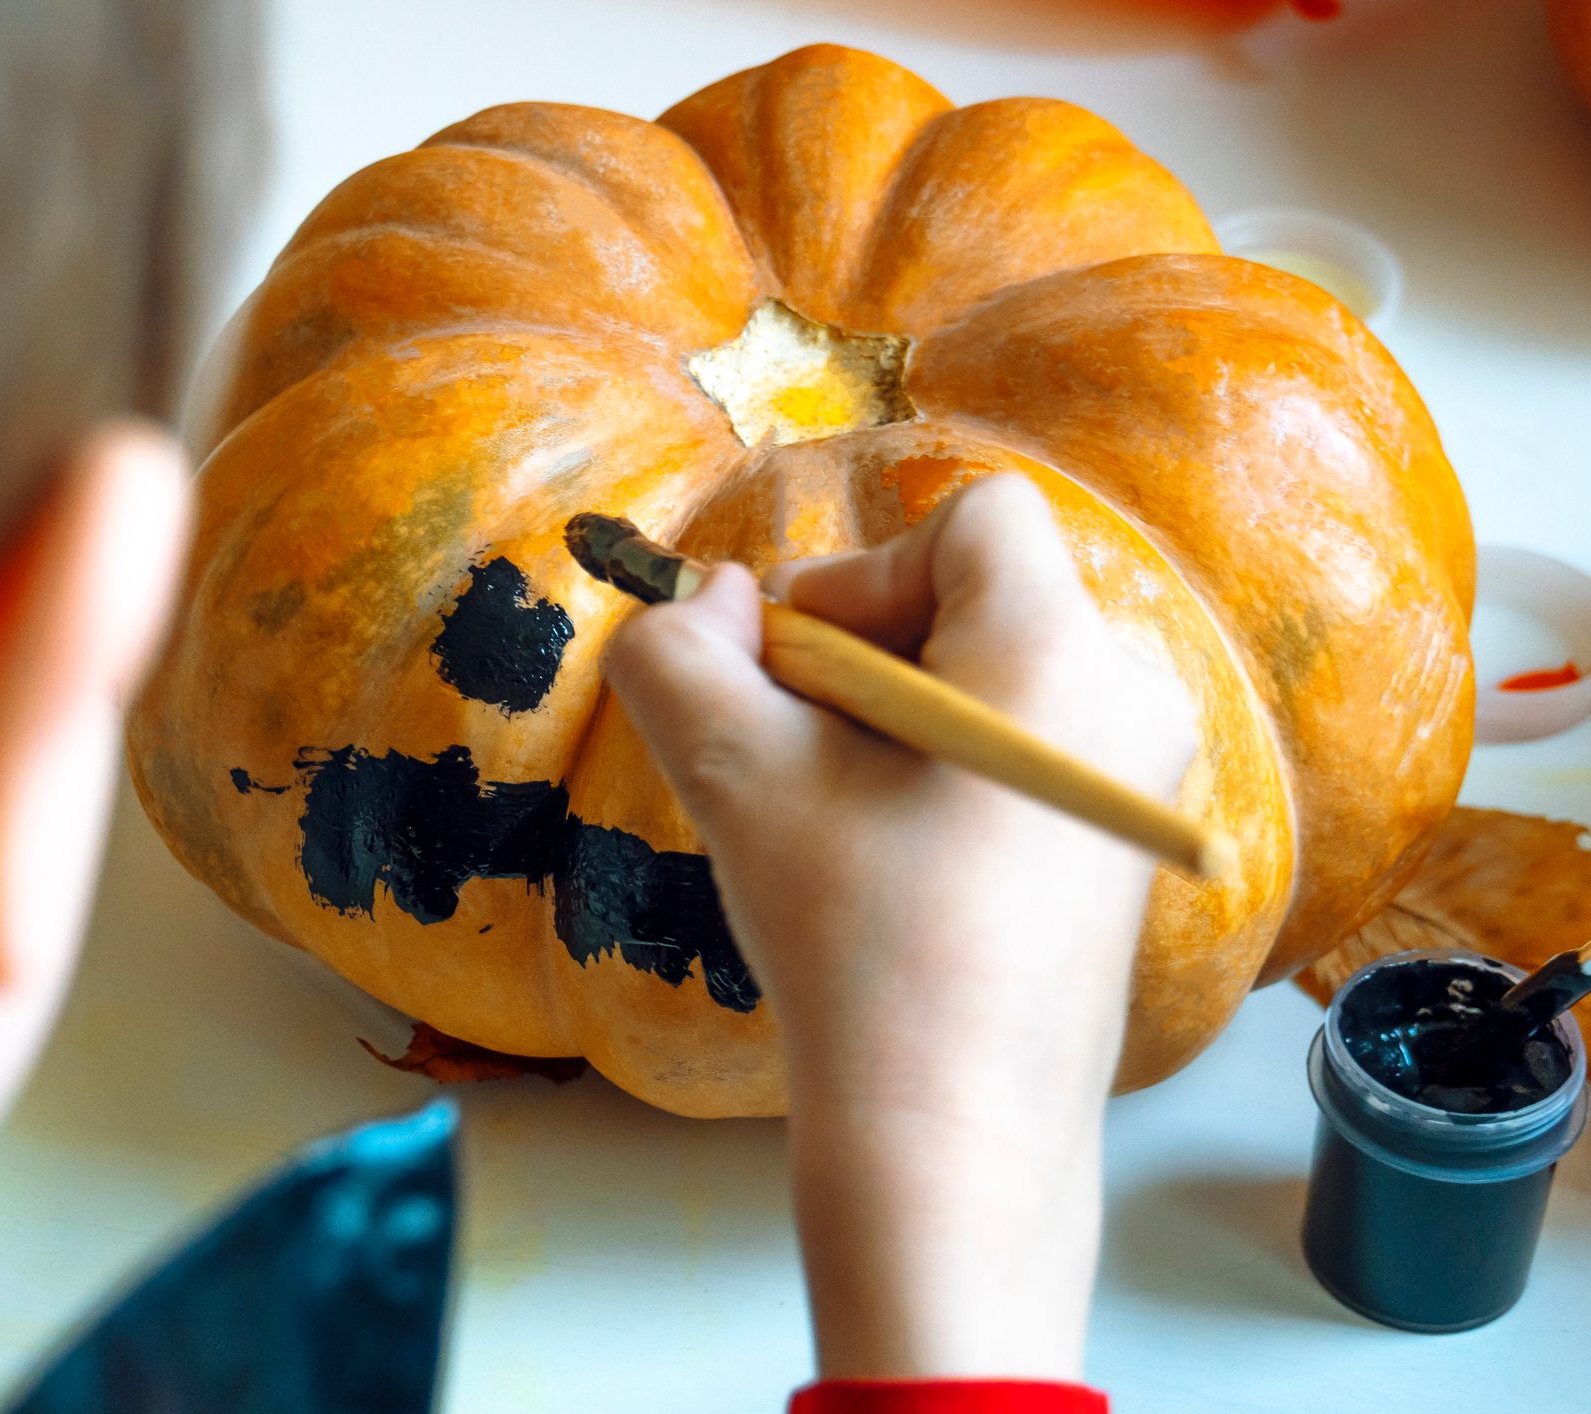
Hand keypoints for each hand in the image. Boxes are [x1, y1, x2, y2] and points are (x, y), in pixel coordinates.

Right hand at [602, 474, 1197, 1381]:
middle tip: (801, 760)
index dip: (863, 573)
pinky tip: (897, 872)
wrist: (955, 1138)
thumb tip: (710, 598)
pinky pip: (1026, 753)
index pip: (973, 518)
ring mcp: (1146, 780)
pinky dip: (947, 778)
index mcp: (1061, 650)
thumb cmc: (858, 947)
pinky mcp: (1130, 849)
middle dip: (868, 656)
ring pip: (995, 681)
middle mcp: (1134, 696)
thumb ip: (682, 651)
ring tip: (839, 826)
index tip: (804, 682)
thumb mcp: (735, 776)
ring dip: (896, 724)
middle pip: (980, 598)